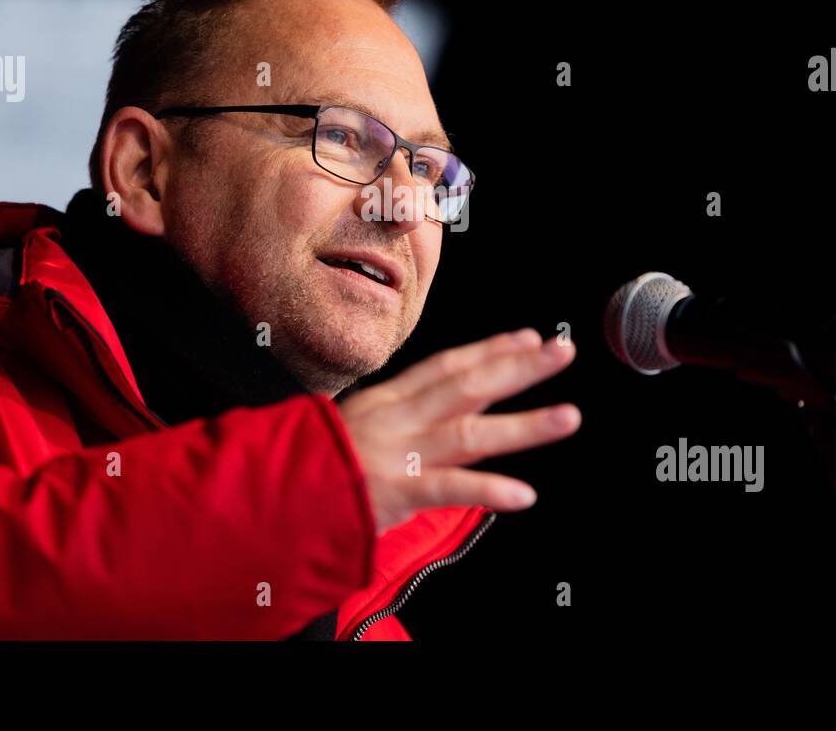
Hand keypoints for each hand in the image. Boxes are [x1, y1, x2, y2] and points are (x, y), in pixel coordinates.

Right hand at [336, 328, 579, 536]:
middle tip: (563, 351)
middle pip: (466, 386)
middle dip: (518, 367)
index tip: (529, 337)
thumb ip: (410, 418)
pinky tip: (523, 494)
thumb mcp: (360, 429)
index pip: (446, 367)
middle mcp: (396, 419)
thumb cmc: (314, 469)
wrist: (268, 498)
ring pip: (467, 434)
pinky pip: (446, 489)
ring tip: (568, 417)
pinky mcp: (391, 492)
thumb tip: (462, 405)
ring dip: (522, 425)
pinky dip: (487, 490)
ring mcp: (395, 454)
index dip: (490, 350)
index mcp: (387, 403)